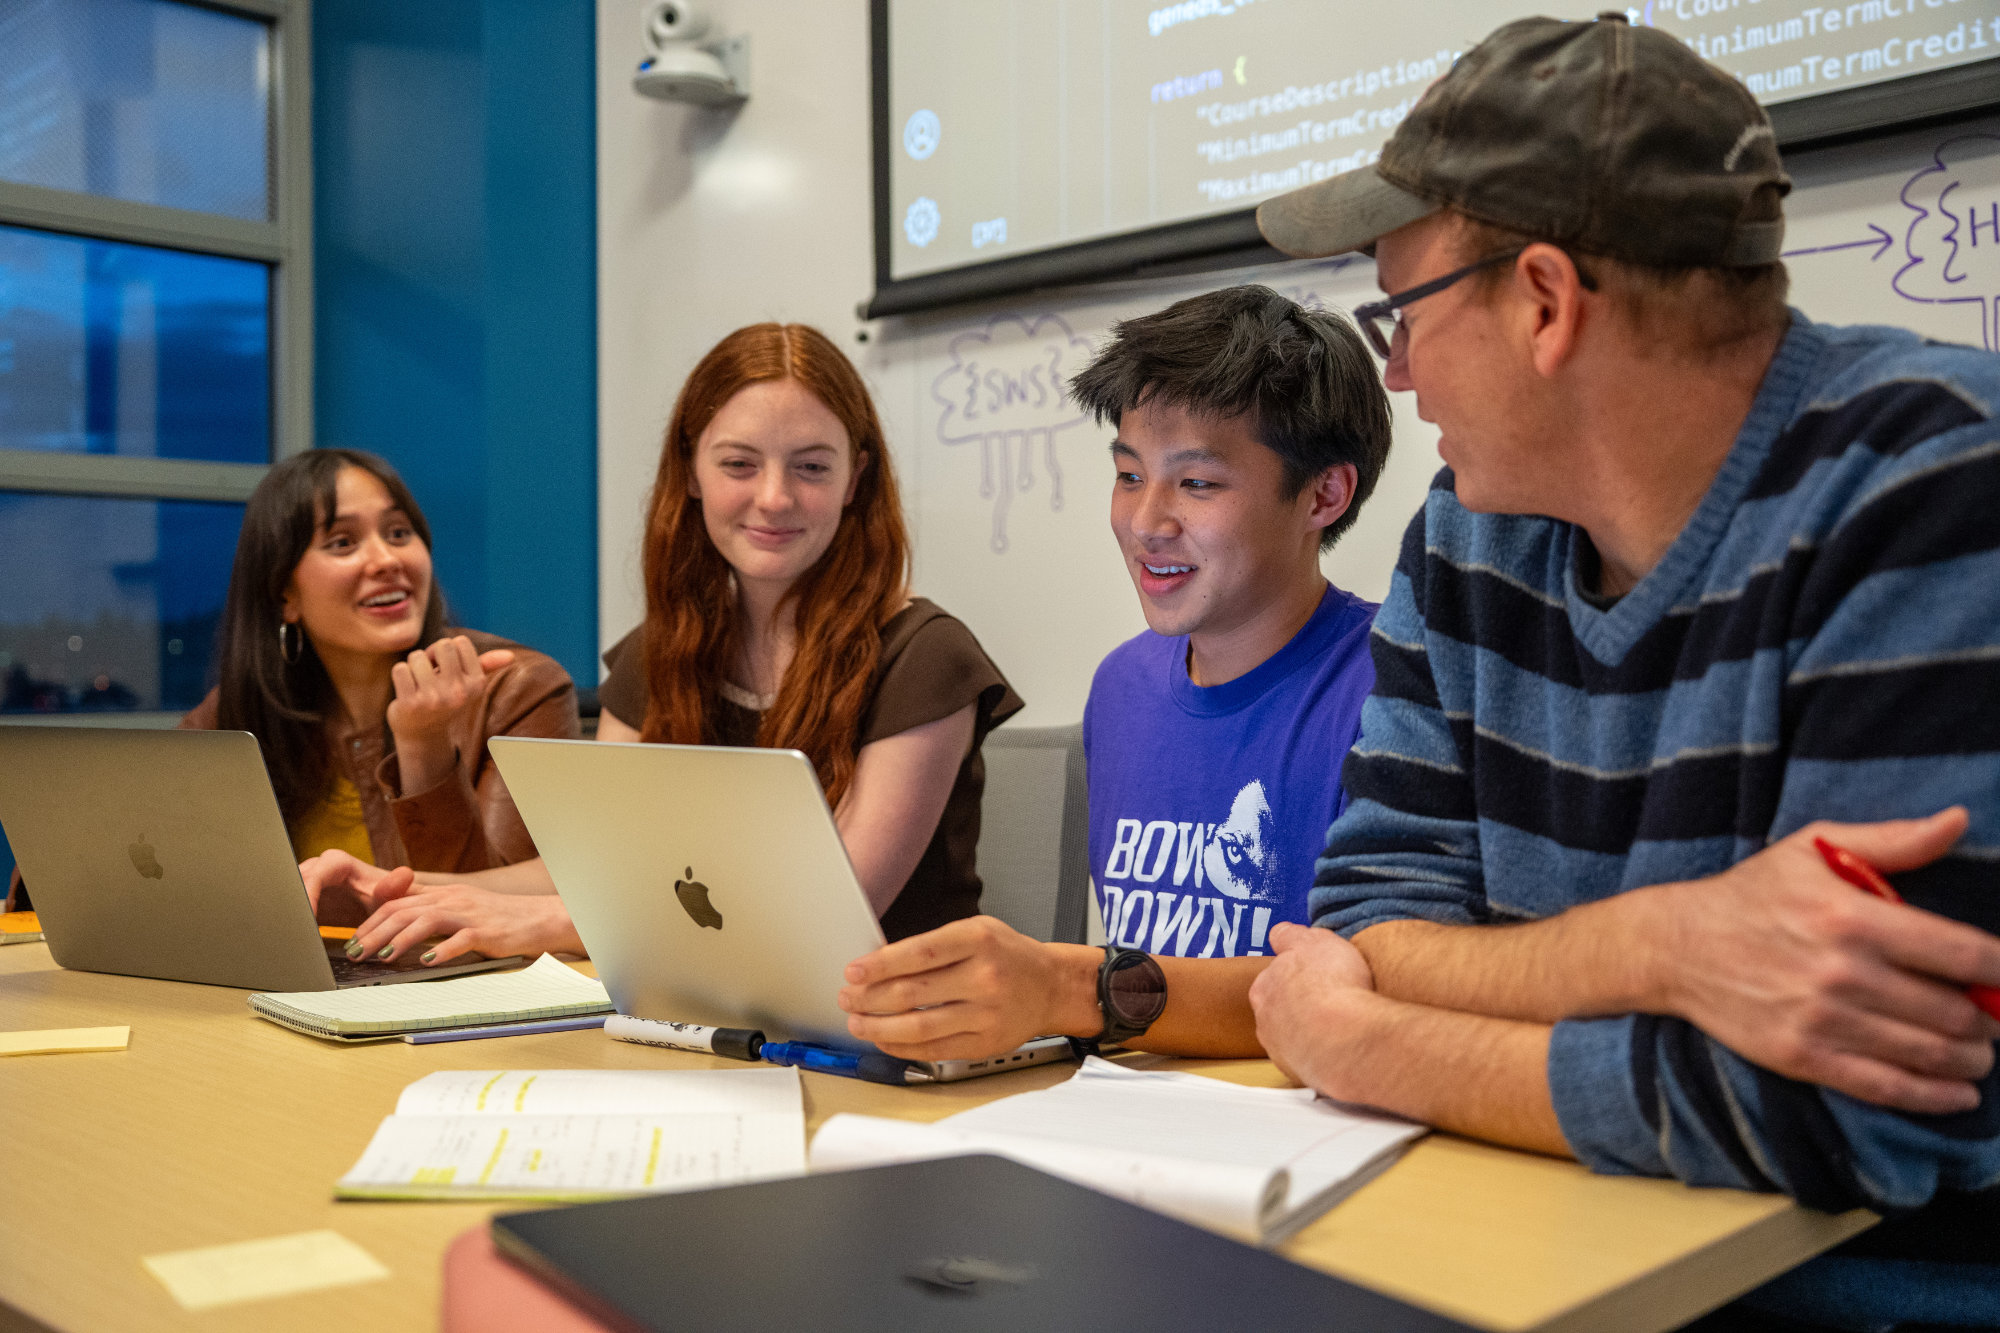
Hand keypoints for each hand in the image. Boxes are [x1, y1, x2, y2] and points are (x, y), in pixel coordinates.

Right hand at [297, 849, 412, 926]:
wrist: (379, 905)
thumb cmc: (387, 900)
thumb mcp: (391, 898)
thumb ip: (394, 889)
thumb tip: (404, 874)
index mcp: (337, 863)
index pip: (314, 876)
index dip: (307, 896)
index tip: (307, 919)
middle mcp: (318, 867)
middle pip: (294, 884)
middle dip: (292, 907)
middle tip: (293, 932)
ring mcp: (307, 881)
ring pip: (287, 893)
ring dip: (287, 914)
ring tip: (291, 936)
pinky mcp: (302, 897)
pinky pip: (289, 906)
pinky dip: (289, 919)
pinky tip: (293, 936)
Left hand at [347, 883, 581, 965]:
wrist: (540, 918)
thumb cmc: (499, 920)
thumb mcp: (462, 910)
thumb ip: (432, 914)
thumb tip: (398, 929)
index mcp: (444, 894)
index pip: (397, 903)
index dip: (370, 921)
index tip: (352, 940)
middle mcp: (453, 899)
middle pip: (404, 910)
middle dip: (374, 932)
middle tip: (354, 953)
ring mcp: (470, 914)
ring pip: (425, 921)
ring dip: (398, 940)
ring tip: (380, 957)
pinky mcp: (487, 932)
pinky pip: (460, 939)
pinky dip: (440, 951)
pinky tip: (425, 962)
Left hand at [384, 636, 514, 793]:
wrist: (422, 734)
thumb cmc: (444, 700)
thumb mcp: (468, 684)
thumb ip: (487, 666)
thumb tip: (511, 656)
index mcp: (476, 684)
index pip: (460, 642)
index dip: (448, 650)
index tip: (446, 667)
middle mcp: (459, 692)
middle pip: (442, 644)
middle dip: (431, 654)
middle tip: (429, 672)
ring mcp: (434, 699)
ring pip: (417, 656)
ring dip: (413, 666)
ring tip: (418, 683)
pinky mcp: (410, 703)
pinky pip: (400, 669)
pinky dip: (400, 675)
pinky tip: (406, 690)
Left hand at [837, 916, 1100, 1060]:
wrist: (1052, 987)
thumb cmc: (1009, 956)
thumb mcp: (977, 931)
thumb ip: (934, 945)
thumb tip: (880, 964)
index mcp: (979, 940)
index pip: (919, 953)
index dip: (880, 965)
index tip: (854, 971)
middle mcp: (984, 977)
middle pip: (913, 993)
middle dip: (870, 998)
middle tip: (848, 997)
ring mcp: (986, 1014)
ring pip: (919, 1027)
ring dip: (879, 1027)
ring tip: (858, 1022)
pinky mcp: (985, 1043)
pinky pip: (934, 1050)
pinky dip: (902, 1046)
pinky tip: (885, 1038)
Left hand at [1249, 922, 1377, 1093]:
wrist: (1347, 1036)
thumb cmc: (1333, 985)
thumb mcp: (1315, 940)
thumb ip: (1292, 936)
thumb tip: (1280, 934)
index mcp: (1264, 988)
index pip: (1273, 979)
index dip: (1296, 976)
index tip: (1313, 977)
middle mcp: (1266, 1023)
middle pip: (1280, 1011)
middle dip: (1300, 1007)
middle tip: (1330, 1002)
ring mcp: (1283, 1053)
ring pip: (1295, 1039)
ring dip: (1312, 1034)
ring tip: (1341, 1027)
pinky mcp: (1304, 1076)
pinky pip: (1313, 1063)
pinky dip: (1325, 1056)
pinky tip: (1344, 1049)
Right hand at [1654, 808, 1999, 1114]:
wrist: (1676, 946)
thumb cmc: (1752, 894)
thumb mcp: (1813, 849)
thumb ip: (1892, 839)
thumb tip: (1958, 821)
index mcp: (1852, 917)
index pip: (1961, 952)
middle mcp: (1842, 972)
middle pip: (1954, 1011)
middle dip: (1989, 1018)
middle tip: (1992, 1015)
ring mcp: (1822, 1020)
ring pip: (1929, 1052)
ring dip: (1973, 1057)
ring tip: (1980, 1050)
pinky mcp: (1803, 1057)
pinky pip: (1887, 1087)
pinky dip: (1936, 1096)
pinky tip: (1961, 1091)